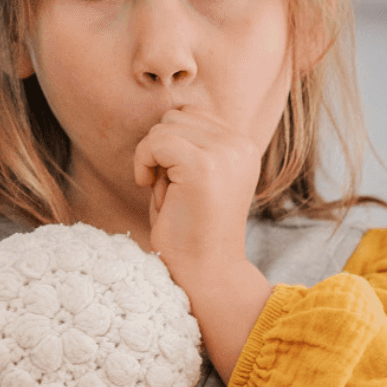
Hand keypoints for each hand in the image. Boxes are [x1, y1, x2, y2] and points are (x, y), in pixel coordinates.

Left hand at [134, 108, 271, 381]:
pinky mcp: (204, 166)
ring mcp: (225, 153)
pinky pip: (156, 141)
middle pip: (178, 114)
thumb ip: (188, 144)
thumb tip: (166, 112)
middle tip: (167, 187)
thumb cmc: (192, 233)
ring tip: (165, 191)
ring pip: (165, 125)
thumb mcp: (195, 179)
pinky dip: (143, 161)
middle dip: (162, 147)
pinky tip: (147, 187)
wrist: (208, 275)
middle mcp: (240, 145)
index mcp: (243, 146)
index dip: (171, 142)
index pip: (194, 114)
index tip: (171, 179)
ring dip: (153, 156)